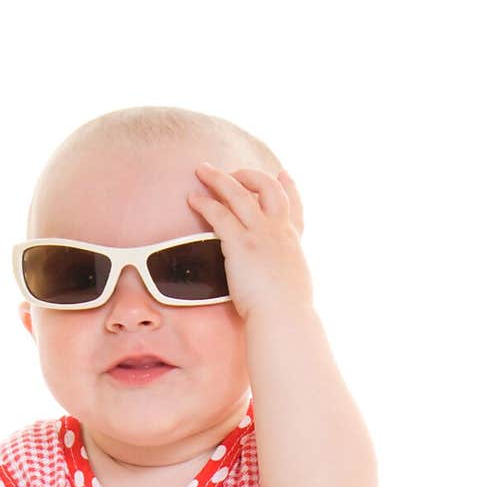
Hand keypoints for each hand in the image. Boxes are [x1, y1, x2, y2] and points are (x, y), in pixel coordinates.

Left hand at [187, 162, 313, 318]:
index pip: (294, 206)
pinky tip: (192, 198)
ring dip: (219, 178)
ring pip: (239, 193)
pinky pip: (219, 214)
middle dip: (249, 174)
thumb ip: (284, 278)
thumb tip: (281, 288)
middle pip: (267, 188)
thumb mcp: (294, 287)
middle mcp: (278, 231)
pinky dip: (204, 203)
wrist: (283, 317)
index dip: (289, 187)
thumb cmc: (287, 313)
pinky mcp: (240, 243)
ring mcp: (260, 234)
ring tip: (202, 169)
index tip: (282, 174)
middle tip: (233, 172)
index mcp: (292, 242)